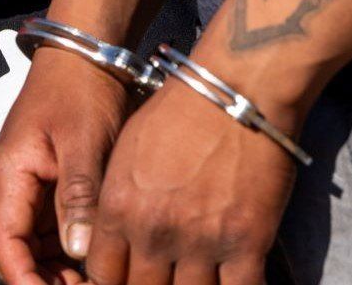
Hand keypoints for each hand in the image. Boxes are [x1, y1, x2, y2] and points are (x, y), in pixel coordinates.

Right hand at [0, 47, 130, 284]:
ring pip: (39, 247)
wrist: (86, 55)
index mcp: (11, 177)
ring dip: (62, 271)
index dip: (24, 280)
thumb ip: (78, 197)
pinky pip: (57, 230)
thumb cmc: (82, 91)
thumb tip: (78, 251)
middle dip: (47, 281)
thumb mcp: (84, 142)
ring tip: (99, 282)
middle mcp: (15, 188)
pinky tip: (100, 263)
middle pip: (20, 252)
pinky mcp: (54, 186)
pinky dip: (74, 252)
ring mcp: (33, 189)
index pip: (5, 245)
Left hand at [83, 53, 303, 284]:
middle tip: (164, 277)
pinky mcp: (247, 242)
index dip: (113, 284)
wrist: (237, 87)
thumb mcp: (125, 153)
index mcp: (118, 210)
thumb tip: (106, 240)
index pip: (103, 276)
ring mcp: (201, 242)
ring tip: (196, 278)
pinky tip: (232, 283)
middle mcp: (154, 232)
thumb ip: (113, 203)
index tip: (128, 278)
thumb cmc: (179, 111)